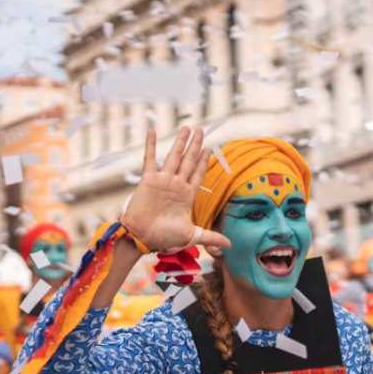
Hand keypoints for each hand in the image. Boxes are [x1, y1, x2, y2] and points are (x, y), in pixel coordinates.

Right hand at [120, 127, 228, 251]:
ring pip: (174, 156)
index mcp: (187, 195)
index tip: (209, 148)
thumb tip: (230, 245)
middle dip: (195, 145)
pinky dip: (151, 145)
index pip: (198, 173)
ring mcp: (163, 180)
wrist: (142, 237)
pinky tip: (152, 131)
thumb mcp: (192, 236)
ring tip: (187, 127)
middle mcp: (176, 185)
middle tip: (201, 130)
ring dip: (180, 142)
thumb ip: (210, 236)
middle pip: (189, 160)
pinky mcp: (149, 180)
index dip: (204, 161)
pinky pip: (150, 159)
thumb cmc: (164, 238)